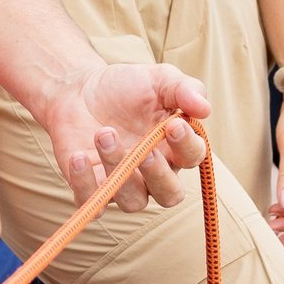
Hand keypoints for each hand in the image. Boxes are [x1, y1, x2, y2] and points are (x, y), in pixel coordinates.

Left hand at [32, 59, 209, 214]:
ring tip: (103, 133)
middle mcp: (154, 174)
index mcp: (175, 148)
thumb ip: (184, 89)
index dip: (187, 145)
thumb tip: (205, 109)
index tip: (173, 124)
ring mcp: (123, 185)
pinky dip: (85, 184)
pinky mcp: (92, 189)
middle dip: (159, 175)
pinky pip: (92, 204)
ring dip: (118, 170)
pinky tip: (78, 156)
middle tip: (145, 150)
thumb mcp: (158, 79)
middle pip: (169, 195)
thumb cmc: (125, 88)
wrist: (79, 90)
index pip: (193, 157)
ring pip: (132, 201)